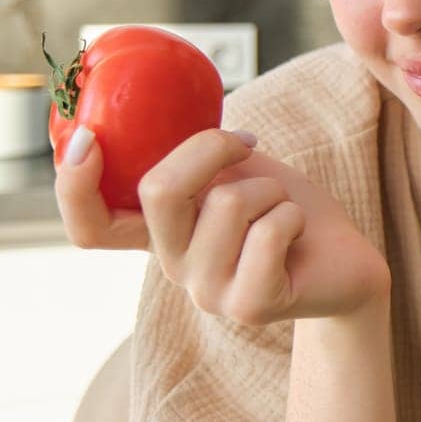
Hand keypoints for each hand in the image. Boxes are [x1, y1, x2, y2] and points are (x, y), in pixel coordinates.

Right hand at [53, 126, 389, 324]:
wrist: (346, 258)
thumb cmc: (286, 208)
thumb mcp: (236, 171)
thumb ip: (195, 160)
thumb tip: (157, 115)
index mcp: (160, 233)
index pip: (90, 224)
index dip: (73, 185)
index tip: (87, 138)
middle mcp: (171, 266)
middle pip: (159, 192)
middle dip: (211, 148)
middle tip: (246, 146)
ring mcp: (206, 291)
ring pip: (227, 203)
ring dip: (271, 189)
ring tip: (282, 210)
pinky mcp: (247, 305)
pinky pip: (268, 231)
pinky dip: (293, 214)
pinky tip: (297, 234)